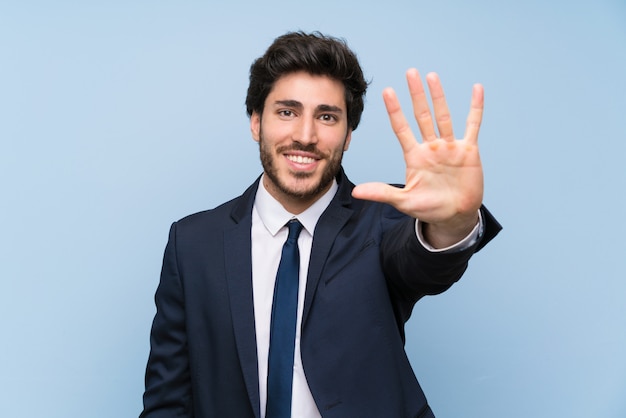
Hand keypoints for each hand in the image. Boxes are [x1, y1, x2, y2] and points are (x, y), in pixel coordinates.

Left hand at [351, 69, 483, 247]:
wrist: (455, 217)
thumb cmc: (428, 208)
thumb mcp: (403, 201)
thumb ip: (382, 193)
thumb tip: (357, 192)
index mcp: (414, 156)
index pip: (401, 129)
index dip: (395, 111)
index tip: (387, 91)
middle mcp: (430, 147)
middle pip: (422, 115)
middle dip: (415, 95)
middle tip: (410, 72)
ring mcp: (449, 147)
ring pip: (443, 116)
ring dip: (438, 96)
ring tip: (431, 76)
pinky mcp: (468, 150)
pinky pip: (473, 125)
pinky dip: (475, 107)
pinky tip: (476, 89)